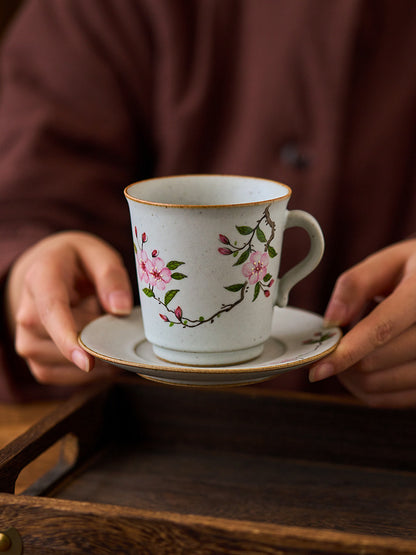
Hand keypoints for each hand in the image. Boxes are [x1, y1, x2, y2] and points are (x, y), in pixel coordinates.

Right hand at [5, 232, 132, 385]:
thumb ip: (112, 277)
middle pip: (66, 340)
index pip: (51, 312)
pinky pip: (63, 376)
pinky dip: (87, 370)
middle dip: (97, 335)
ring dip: (93, 352)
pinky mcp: (35, 359)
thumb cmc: (78, 262)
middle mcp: (26, 312)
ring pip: (65, 362)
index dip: (68, 339)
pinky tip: (95, 348)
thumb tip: (120, 309)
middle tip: (109, 314)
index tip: (87, 362)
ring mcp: (27, 339)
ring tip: (96, 324)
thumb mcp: (99, 255)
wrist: (51, 269)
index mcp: (41, 279)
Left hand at [309, 239, 415, 407]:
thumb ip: (356, 285)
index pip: (382, 329)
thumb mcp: (389, 262)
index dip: (346, 352)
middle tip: (334, 342)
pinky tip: (366, 365)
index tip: (317, 368)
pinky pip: (390, 399)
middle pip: (374, 362)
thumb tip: (332, 320)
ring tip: (351, 350)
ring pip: (378, 385)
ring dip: (351, 375)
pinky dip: (366, 388)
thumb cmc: (415, 270)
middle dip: (342, 357)